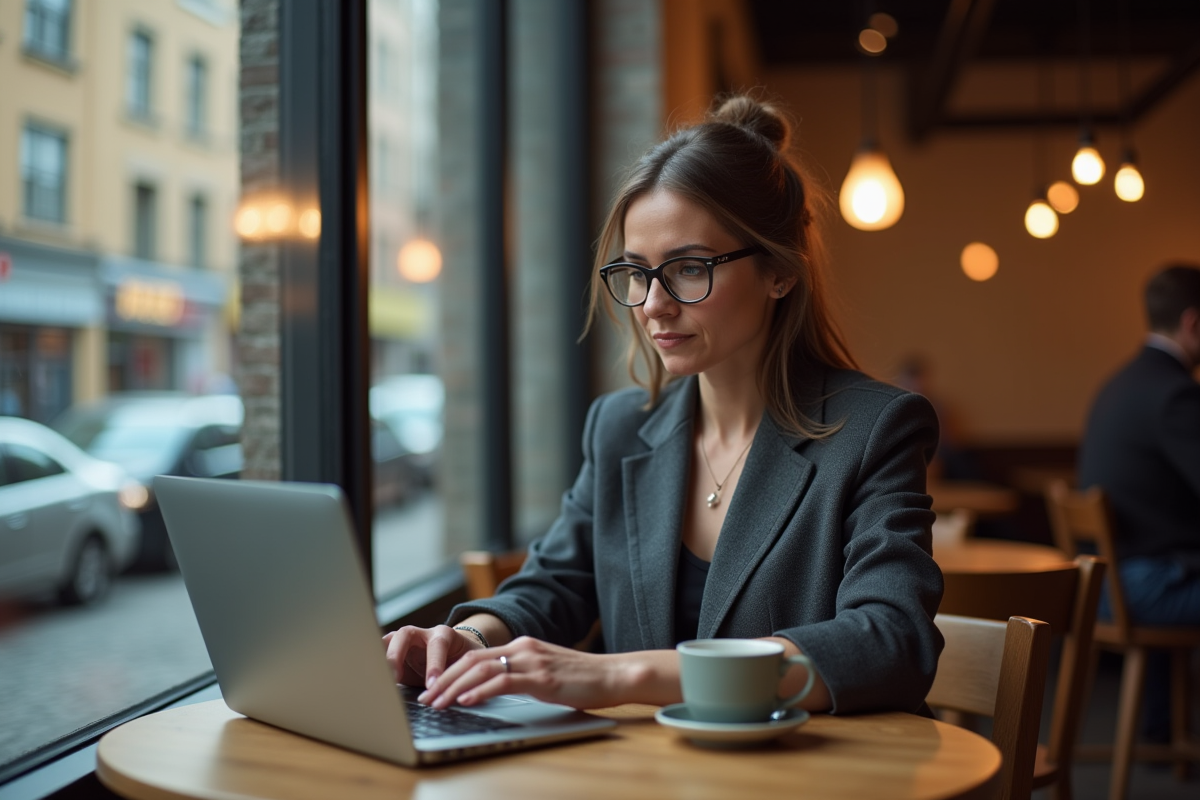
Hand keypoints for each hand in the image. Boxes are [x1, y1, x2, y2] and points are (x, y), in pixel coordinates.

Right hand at [383, 625, 481, 686]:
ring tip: (375, 677)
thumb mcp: (469, 665)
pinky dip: (374, 665)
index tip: (432, 685)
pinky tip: (369, 680)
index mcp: (444, 634)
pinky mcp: (394, 654)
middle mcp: (421, 634)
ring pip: (387, 641)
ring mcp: (405, 642)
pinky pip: (379, 654)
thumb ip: (463, 675)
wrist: (456, 654)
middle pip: (403, 635)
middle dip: (396, 654)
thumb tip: (461, 694)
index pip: (437, 645)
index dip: (434, 664)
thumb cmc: (464, 660)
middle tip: (394, 677)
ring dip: (380, 657)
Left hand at [417, 636, 630, 709]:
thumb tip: (494, 690)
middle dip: (444, 680)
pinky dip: (481, 691)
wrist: (613, 674)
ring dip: (455, 688)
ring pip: (482, 669)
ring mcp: (532, 661)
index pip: (476, 655)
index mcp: (522, 646)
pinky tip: (468, 701)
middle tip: (426, 699)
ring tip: (439, 703)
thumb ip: (521, 675)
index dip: (450, 672)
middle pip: (472, 660)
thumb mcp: (545, 673)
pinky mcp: (542, 677)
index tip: (433, 688)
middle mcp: (523, 648)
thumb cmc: (582, 678)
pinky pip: (504, 681)